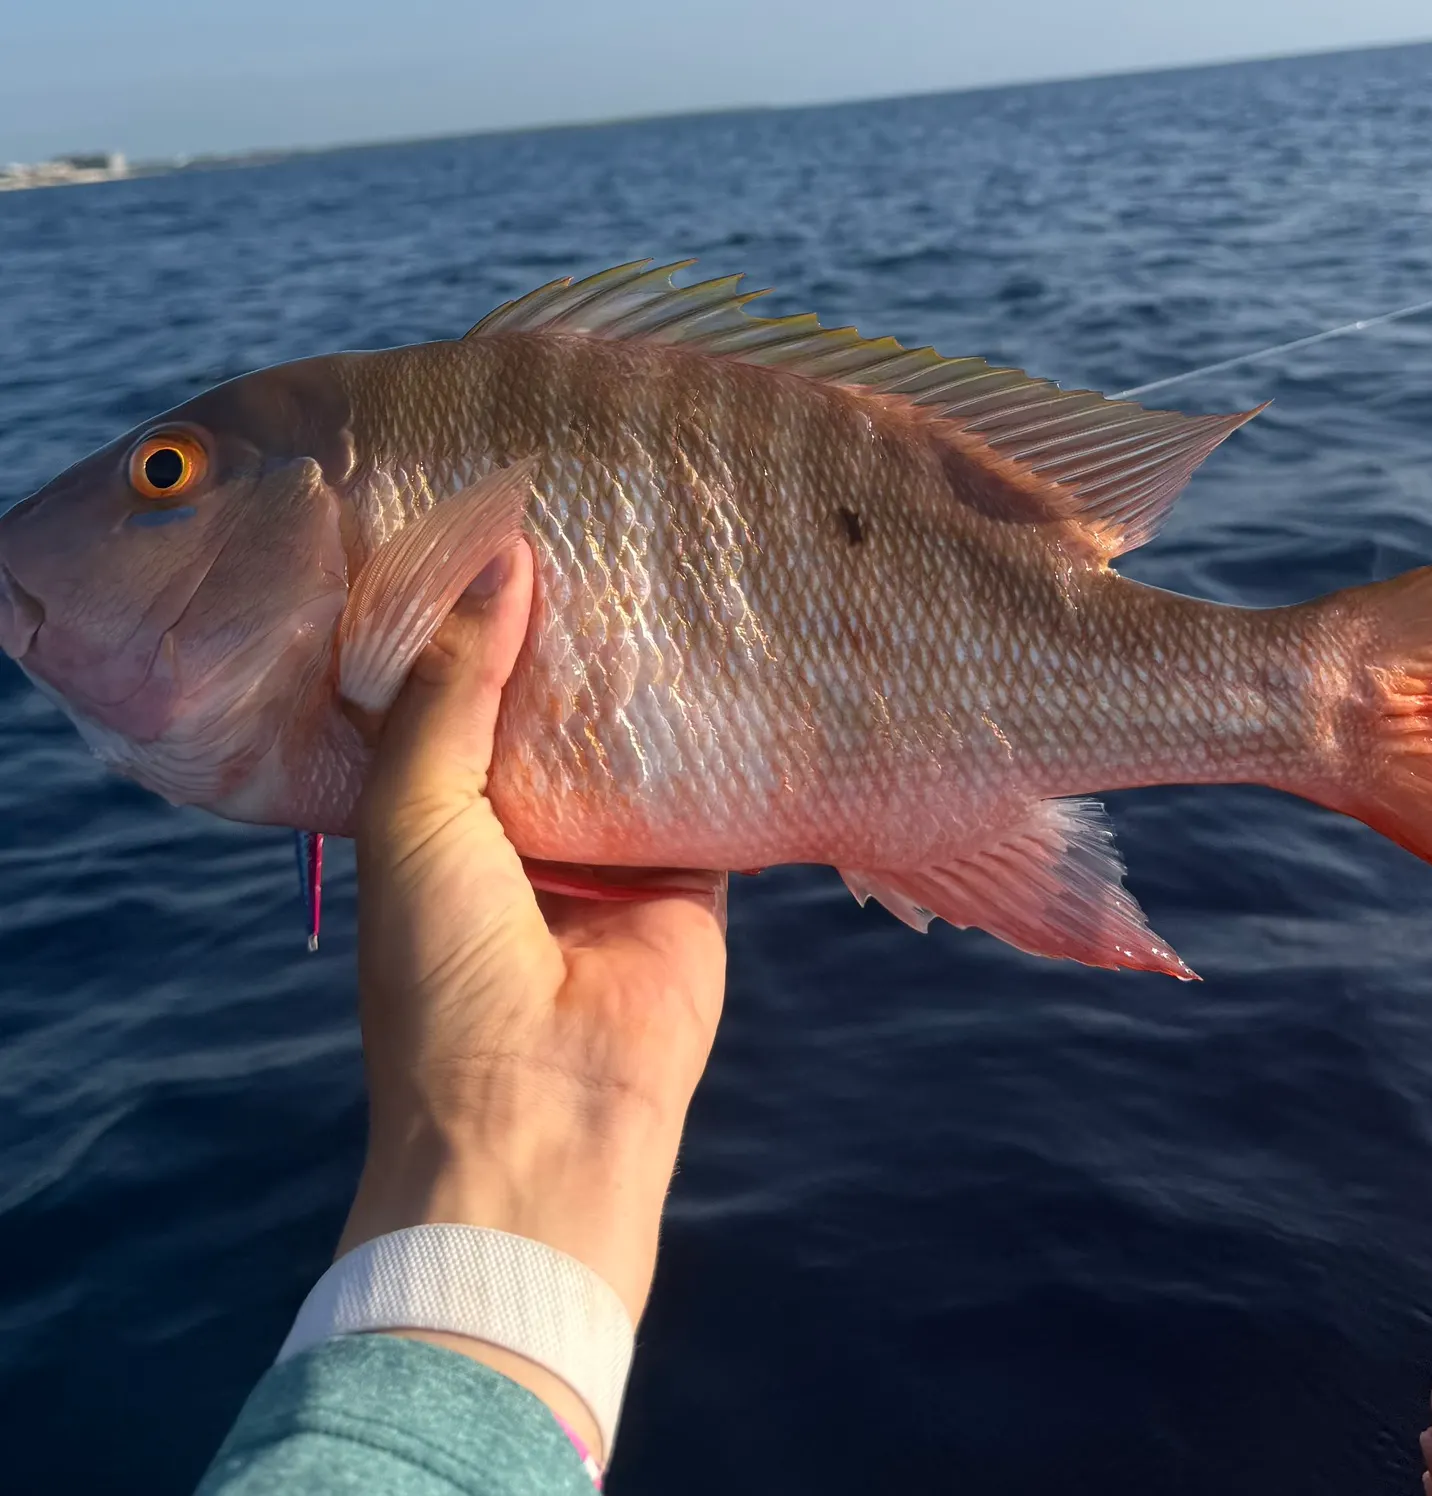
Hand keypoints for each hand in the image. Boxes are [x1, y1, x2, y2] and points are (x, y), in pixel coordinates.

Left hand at [341, 539, 727, 1453]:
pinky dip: (716, 729)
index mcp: (433, 812)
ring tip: (665, 559)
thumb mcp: (414, 813)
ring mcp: (611, 847)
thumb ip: (450, 692)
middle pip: (546, 703)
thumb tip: (494, 560)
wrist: (545, 1122)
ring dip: (643, 672)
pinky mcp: (692, 871)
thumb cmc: (444, 970)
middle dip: (565, 629)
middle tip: (594, 518)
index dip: (465, 614)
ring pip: (630, 735)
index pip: (448, 689)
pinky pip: (706, 784)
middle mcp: (520, 822)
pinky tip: (733, 648)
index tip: (490, 517)